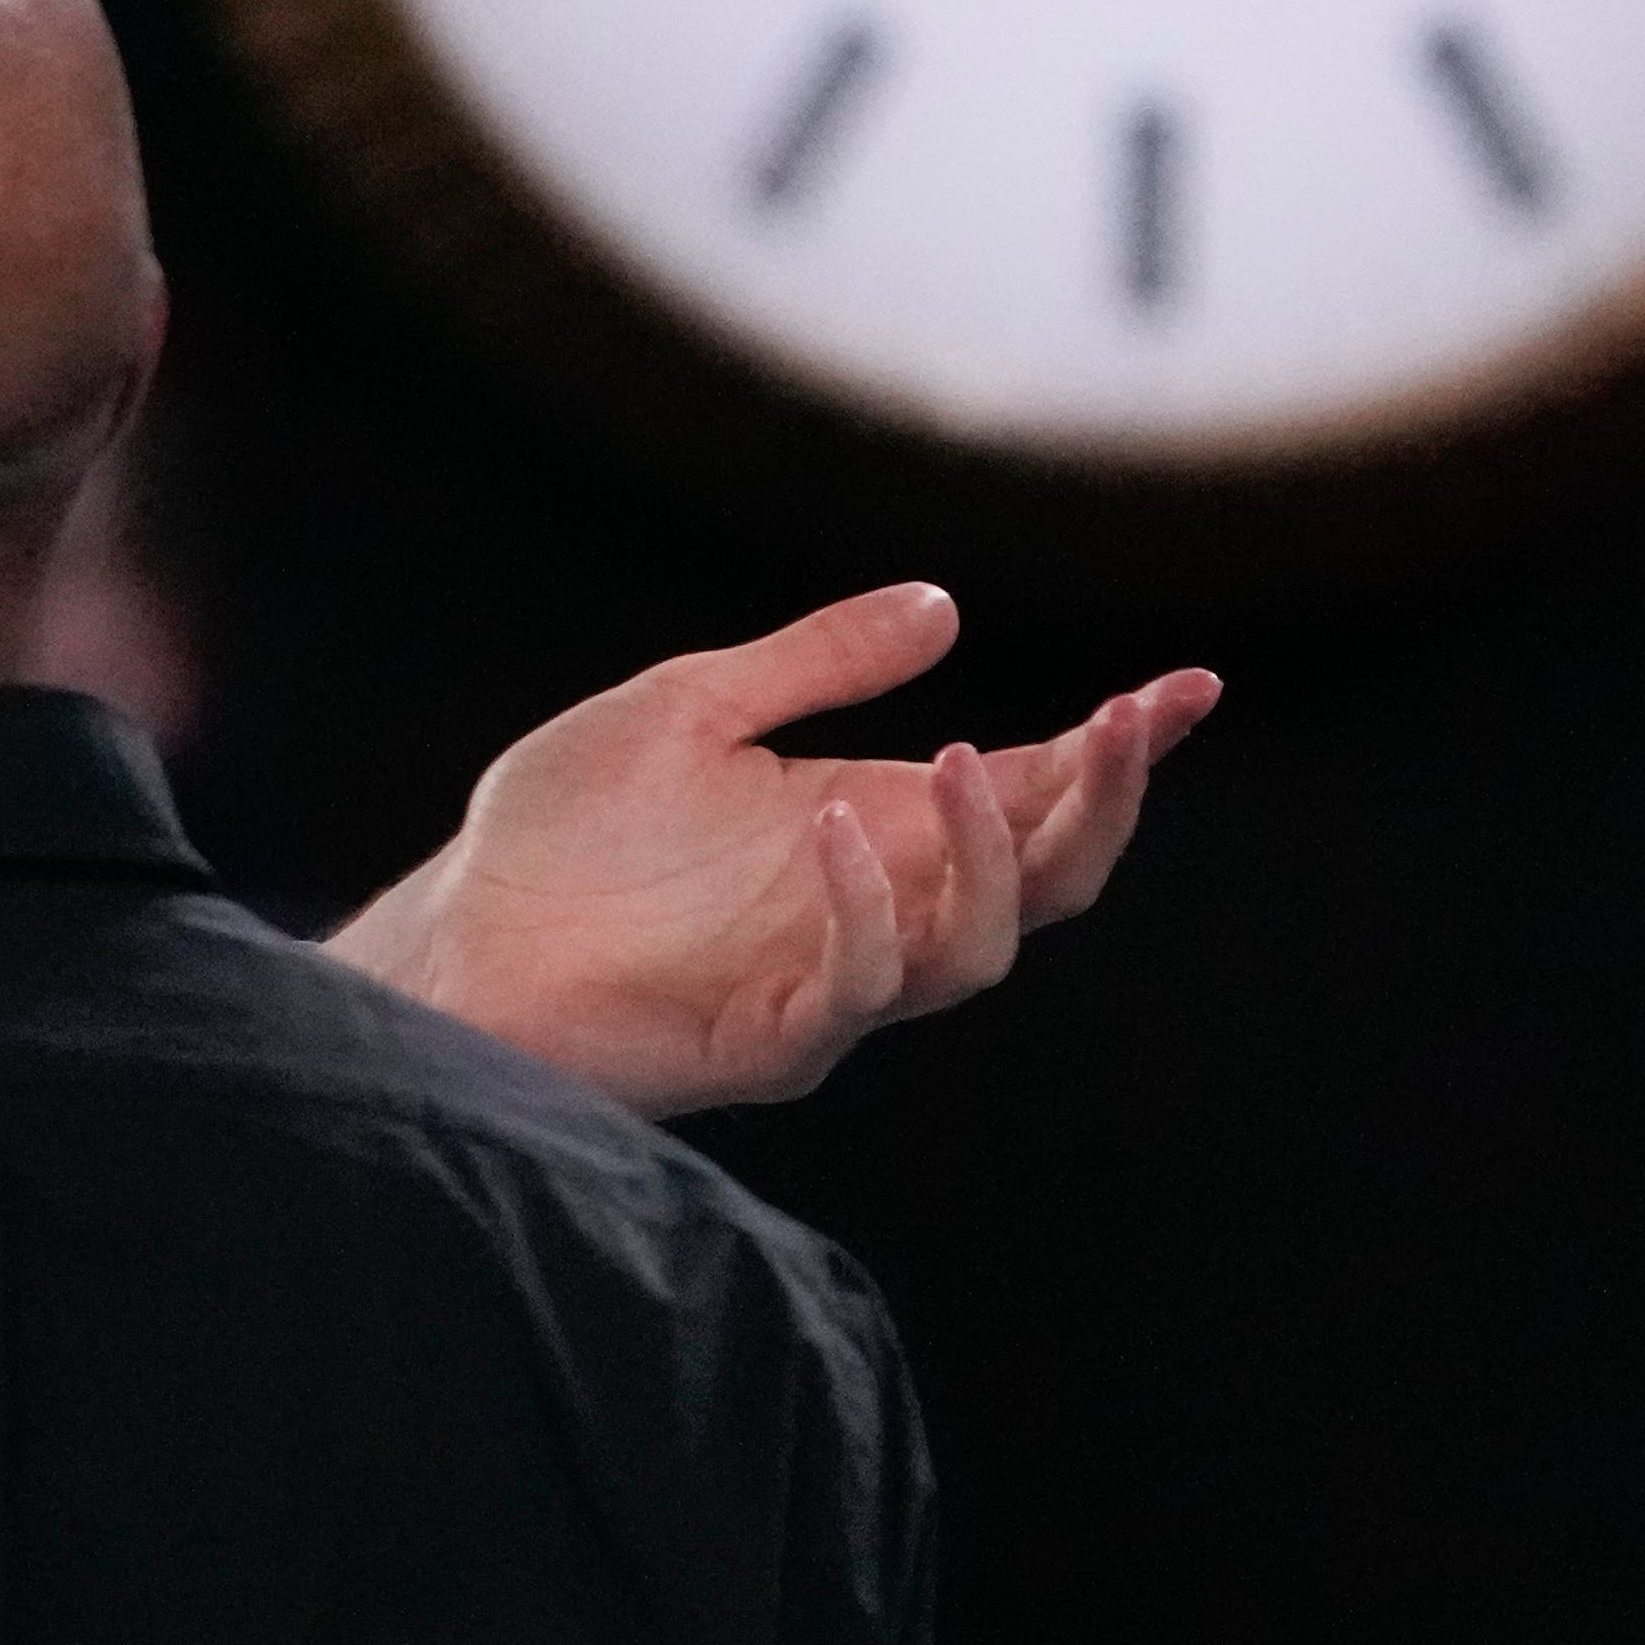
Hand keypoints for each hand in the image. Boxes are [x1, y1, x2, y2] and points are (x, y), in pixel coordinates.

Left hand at [330, 585, 1214, 1112]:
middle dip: (1103, 802)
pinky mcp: (768, 1040)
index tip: (1190, 686)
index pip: (1029, 789)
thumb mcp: (692, 707)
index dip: (1117, 746)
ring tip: (947, 757)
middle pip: (1047, 879)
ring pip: (980, 949)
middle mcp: (876, 906)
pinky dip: (865, 910)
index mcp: (877, 826)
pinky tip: (833, 830)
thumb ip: (815, 662)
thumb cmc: (561, 831)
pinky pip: (858, 993)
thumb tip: (944, 604)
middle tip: (1125, 720)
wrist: (453, 932)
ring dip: (990, 856)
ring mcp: (830, 980)